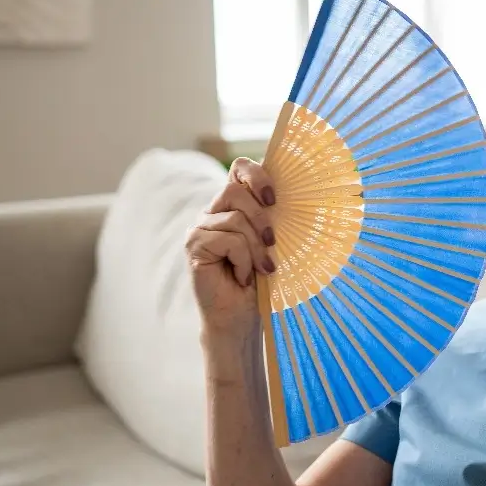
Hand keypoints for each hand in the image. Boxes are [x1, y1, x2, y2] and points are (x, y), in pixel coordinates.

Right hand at [185, 157, 277, 339]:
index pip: (238, 169)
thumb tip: (291, 198)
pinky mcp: (194, 246)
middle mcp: (213, 213)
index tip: (274, 199)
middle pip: (235, 191)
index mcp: (233, 206)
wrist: (241, 317)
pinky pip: (229, 241)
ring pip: (235, 219)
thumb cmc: (261, 281)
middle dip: (261, 217)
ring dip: (256, 248)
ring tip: (262, 269)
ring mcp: (200, 229)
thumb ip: (273, 218)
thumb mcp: (272, 243)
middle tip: (273, 243)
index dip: (257, 175)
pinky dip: (244, 261)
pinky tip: (242, 278)